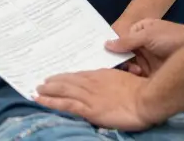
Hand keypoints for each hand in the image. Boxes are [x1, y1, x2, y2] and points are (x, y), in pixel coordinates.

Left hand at [34, 68, 154, 130]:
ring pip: (63, 90)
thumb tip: (108, 84)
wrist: (146, 99)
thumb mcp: (124, 80)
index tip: (55, 77)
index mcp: (101, 75)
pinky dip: (51, 101)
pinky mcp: (89, 108)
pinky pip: (65, 104)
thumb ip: (113, 81)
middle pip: (68, 81)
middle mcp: (91, 83)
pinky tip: (40, 100)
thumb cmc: (141, 91)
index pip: (78, 75)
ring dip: (48, 90)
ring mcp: (89, 95)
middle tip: (41, 82)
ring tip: (37, 90)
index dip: (65, 76)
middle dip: (53, 82)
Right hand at [108, 19, 183, 77]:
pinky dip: (135, 79)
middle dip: (120, 61)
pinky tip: (134, 80)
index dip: (112, 48)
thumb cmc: (172, 36)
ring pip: (131, 67)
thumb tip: (106, 45)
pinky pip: (139, 77)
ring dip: (129, 70)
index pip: (120, 41)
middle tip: (118, 67)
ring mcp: (148, 60)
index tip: (103, 56)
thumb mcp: (147, 34)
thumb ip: (127, 41)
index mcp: (138, 32)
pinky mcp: (154, 74)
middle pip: (124, 56)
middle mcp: (141, 46)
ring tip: (134, 71)